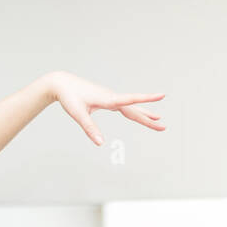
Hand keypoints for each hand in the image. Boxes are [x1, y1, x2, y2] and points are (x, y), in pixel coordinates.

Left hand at [48, 72, 165, 145]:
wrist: (62, 83)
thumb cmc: (69, 97)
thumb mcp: (78, 114)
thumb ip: (90, 129)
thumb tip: (101, 143)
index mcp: (108, 99)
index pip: (131, 100)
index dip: (147, 99)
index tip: (162, 96)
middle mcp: (112, 97)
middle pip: (135, 109)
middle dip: (149, 119)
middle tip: (164, 127)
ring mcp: (110, 97)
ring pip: (131, 107)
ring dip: (144, 114)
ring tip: (158, 119)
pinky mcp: (107, 99)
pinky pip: (125, 106)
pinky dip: (134, 111)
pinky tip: (138, 114)